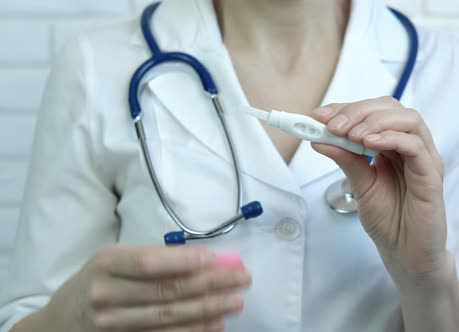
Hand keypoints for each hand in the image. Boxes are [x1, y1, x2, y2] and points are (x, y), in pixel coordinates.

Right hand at [44, 245, 250, 331]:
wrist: (61, 320)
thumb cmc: (97, 280)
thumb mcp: (115, 259)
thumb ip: (155, 258)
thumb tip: (207, 259)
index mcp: (107, 263)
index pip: (150, 263)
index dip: (185, 262)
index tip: (217, 259)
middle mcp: (106, 294)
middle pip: (165, 292)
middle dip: (209, 285)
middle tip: (241, 279)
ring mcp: (111, 324)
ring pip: (167, 319)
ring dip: (207, 310)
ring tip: (235, 302)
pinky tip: (215, 325)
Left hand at [312, 97, 448, 284]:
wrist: (406, 254)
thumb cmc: (388, 220)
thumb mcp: (359, 185)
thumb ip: (345, 160)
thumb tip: (319, 139)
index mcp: (393, 146)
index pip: (374, 112)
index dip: (347, 108)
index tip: (320, 114)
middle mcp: (411, 147)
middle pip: (391, 108)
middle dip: (358, 111)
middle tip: (334, 125)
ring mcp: (424, 159)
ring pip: (409, 119)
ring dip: (375, 121)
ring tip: (351, 135)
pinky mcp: (432, 175)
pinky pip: (416, 146)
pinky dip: (391, 138)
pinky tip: (369, 143)